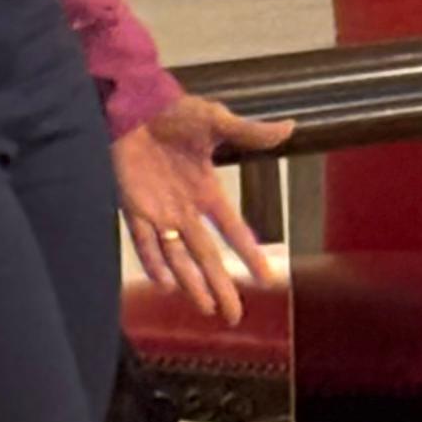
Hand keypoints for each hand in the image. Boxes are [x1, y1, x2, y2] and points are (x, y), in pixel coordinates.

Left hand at [115, 95, 293, 324]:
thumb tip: (291, 127)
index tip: (267, 280)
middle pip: (207, 255)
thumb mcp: (215, 120)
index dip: (250, 254)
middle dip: (221, 285)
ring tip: (206, 308)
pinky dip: (153, 261)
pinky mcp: (132, 207)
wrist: (131, 105)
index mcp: (207, 190)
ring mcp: (158, 211)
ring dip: (191, 282)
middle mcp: (185, 208)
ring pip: (178, 256)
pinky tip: (165, 283)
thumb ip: (249, 131)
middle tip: (234, 316)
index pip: (234, 230)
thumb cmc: (172, 112)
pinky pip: (143, 240)